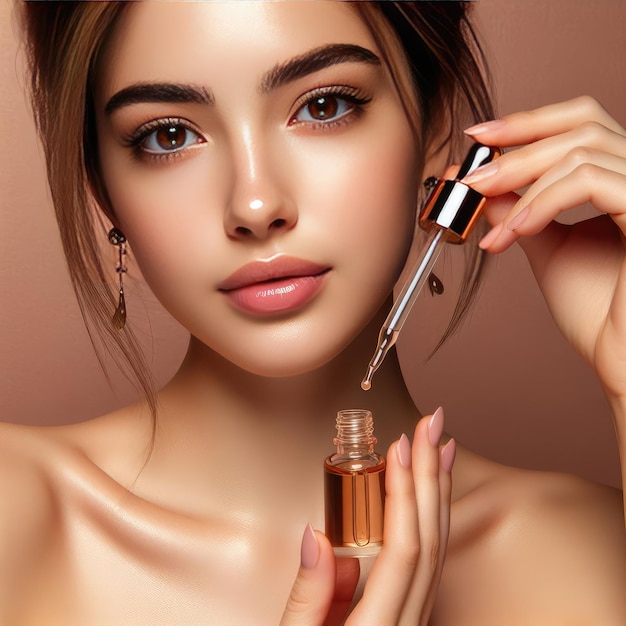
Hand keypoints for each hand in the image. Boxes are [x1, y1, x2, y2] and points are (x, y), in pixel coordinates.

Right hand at [280, 410, 455, 625]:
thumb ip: (307, 596)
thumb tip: (317, 533)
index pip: (402, 548)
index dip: (405, 493)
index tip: (401, 446)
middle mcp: (407, 624)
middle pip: (429, 541)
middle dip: (432, 476)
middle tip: (433, 426)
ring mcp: (414, 621)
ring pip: (437, 550)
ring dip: (439, 493)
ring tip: (441, 447)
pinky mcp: (410, 615)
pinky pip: (429, 562)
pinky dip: (432, 520)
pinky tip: (429, 494)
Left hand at [461, 95, 625, 480]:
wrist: (621, 358)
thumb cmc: (596, 313)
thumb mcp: (547, 247)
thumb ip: (520, 210)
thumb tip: (482, 185)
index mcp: (623, 179)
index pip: (581, 123)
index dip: (529, 121)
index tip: (478, 136)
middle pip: (582, 123)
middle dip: (517, 144)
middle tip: (472, 176)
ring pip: (582, 149)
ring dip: (519, 178)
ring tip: (482, 208)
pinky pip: (589, 181)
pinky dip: (541, 201)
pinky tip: (515, 230)